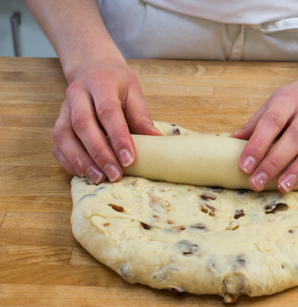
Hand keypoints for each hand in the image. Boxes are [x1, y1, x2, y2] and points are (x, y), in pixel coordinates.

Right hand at [52, 58, 161, 182]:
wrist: (93, 68)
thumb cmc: (118, 83)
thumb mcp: (134, 92)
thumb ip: (141, 116)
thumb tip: (156, 139)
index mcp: (100, 83)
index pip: (108, 112)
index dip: (118, 137)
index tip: (129, 160)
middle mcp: (77, 94)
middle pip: (83, 125)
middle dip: (99, 153)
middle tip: (115, 174)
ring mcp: (64, 108)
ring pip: (64, 136)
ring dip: (81, 160)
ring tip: (100, 178)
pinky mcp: (58, 121)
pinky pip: (57, 144)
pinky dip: (69, 161)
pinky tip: (84, 174)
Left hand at [232, 75, 297, 195]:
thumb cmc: (296, 100)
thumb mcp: (273, 104)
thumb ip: (255, 124)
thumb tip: (229, 142)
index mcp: (289, 100)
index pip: (272, 121)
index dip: (258, 144)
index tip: (244, 166)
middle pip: (296, 135)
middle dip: (275, 161)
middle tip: (257, 182)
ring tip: (282, 187)